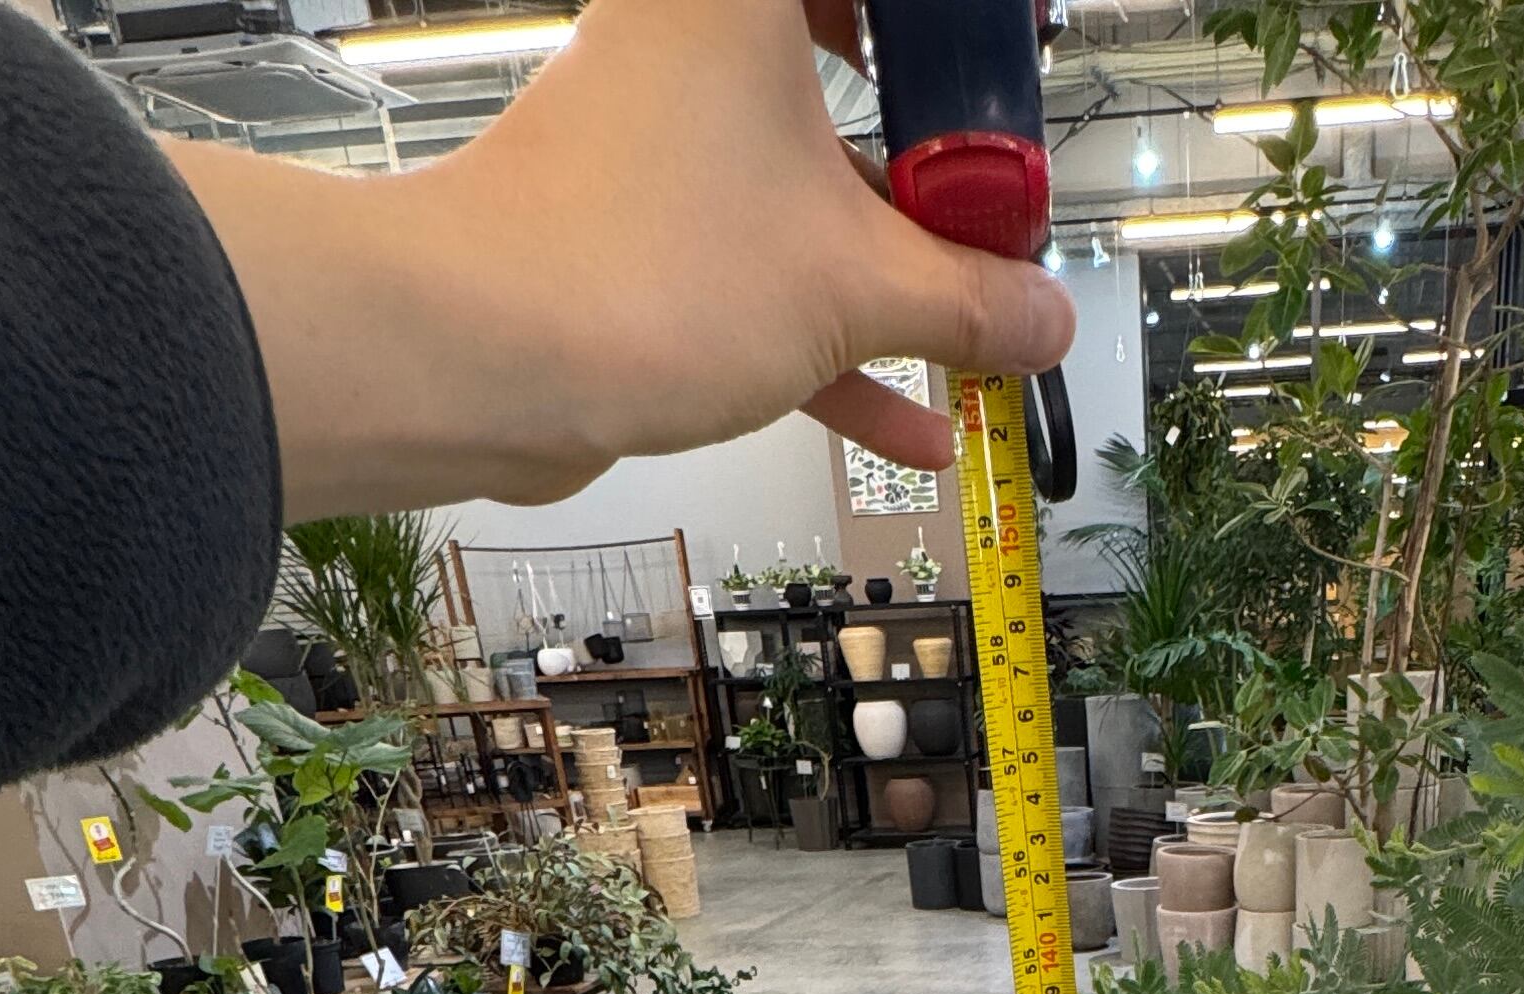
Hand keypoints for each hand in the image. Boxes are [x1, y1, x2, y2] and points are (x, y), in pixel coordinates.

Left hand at [170, 0, 1074, 516]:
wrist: (480, 359)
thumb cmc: (641, 267)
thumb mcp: (857, 287)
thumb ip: (970, 302)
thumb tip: (1043, 319)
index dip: (946, 31)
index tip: (1004, 69)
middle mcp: (694, 39)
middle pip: (847, 74)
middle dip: (937, 172)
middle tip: (997, 218)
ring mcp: (662, 139)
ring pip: (805, 188)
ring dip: (895, 275)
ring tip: (979, 339)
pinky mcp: (638, 233)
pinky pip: (760, 270)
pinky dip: (830, 338)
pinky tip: (909, 424)